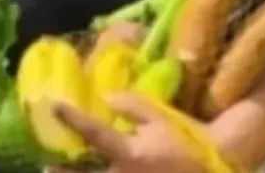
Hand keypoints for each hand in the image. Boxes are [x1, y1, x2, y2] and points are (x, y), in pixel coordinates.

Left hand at [53, 94, 207, 172]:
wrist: (216, 167)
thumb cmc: (186, 140)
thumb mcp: (160, 117)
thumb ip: (131, 106)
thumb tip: (106, 98)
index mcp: (129, 152)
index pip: (93, 134)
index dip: (72, 119)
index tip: (54, 106)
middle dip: (63, 171)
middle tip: (47, 167)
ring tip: (58, 171)